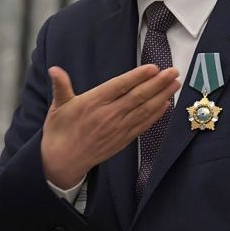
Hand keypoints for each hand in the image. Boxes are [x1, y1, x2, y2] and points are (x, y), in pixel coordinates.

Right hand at [41, 64, 180, 187]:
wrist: (62, 163)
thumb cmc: (59, 133)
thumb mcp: (57, 107)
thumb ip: (60, 86)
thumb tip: (54, 69)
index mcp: (93, 103)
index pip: (120, 86)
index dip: (137, 76)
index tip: (153, 67)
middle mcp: (108, 115)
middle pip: (138, 96)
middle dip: (158, 83)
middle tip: (173, 71)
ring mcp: (117, 128)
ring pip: (144, 110)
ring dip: (162, 96)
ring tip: (175, 84)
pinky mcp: (122, 140)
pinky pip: (143, 125)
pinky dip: (156, 115)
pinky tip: (165, 105)